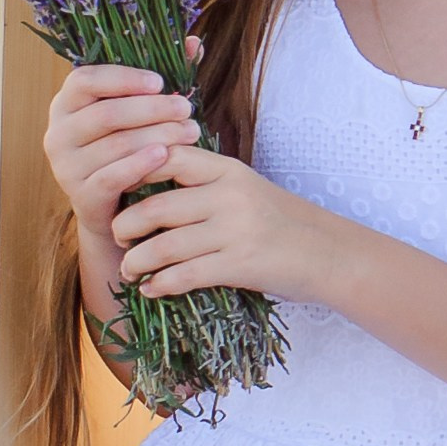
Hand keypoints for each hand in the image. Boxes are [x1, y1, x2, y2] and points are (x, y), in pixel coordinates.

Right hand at [46, 65, 200, 242]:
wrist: (113, 205)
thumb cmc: (128, 146)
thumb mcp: (140, 110)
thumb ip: (163, 76)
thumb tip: (194, 41)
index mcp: (67, 103)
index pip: (85, 80)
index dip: (122, 78)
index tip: (160, 82)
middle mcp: (58, 132)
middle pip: (105, 114)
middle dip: (151, 110)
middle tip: (187, 109)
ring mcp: (65, 166)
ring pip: (114, 145)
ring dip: (157, 136)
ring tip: (191, 132)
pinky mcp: (80, 195)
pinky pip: (111, 177)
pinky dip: (139, 165)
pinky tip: (165, 156)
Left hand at [109, 144, 320, 302]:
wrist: (330, 254)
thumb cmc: (283, 222)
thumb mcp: (247, 189)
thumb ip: (205, 184)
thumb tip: (145, 189)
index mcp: (229, 170)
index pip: (167, 158)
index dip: (133, 171)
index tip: (116, 188)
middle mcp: (230, 195)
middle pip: (156, 207)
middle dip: (125, 226)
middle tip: (117, 236)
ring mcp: (236, 230)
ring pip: (164, 245)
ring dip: (136, 261)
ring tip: (129, 268)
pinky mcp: (239, 265)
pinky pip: (184, 275)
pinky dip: (160, 284)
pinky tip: (152, 288)